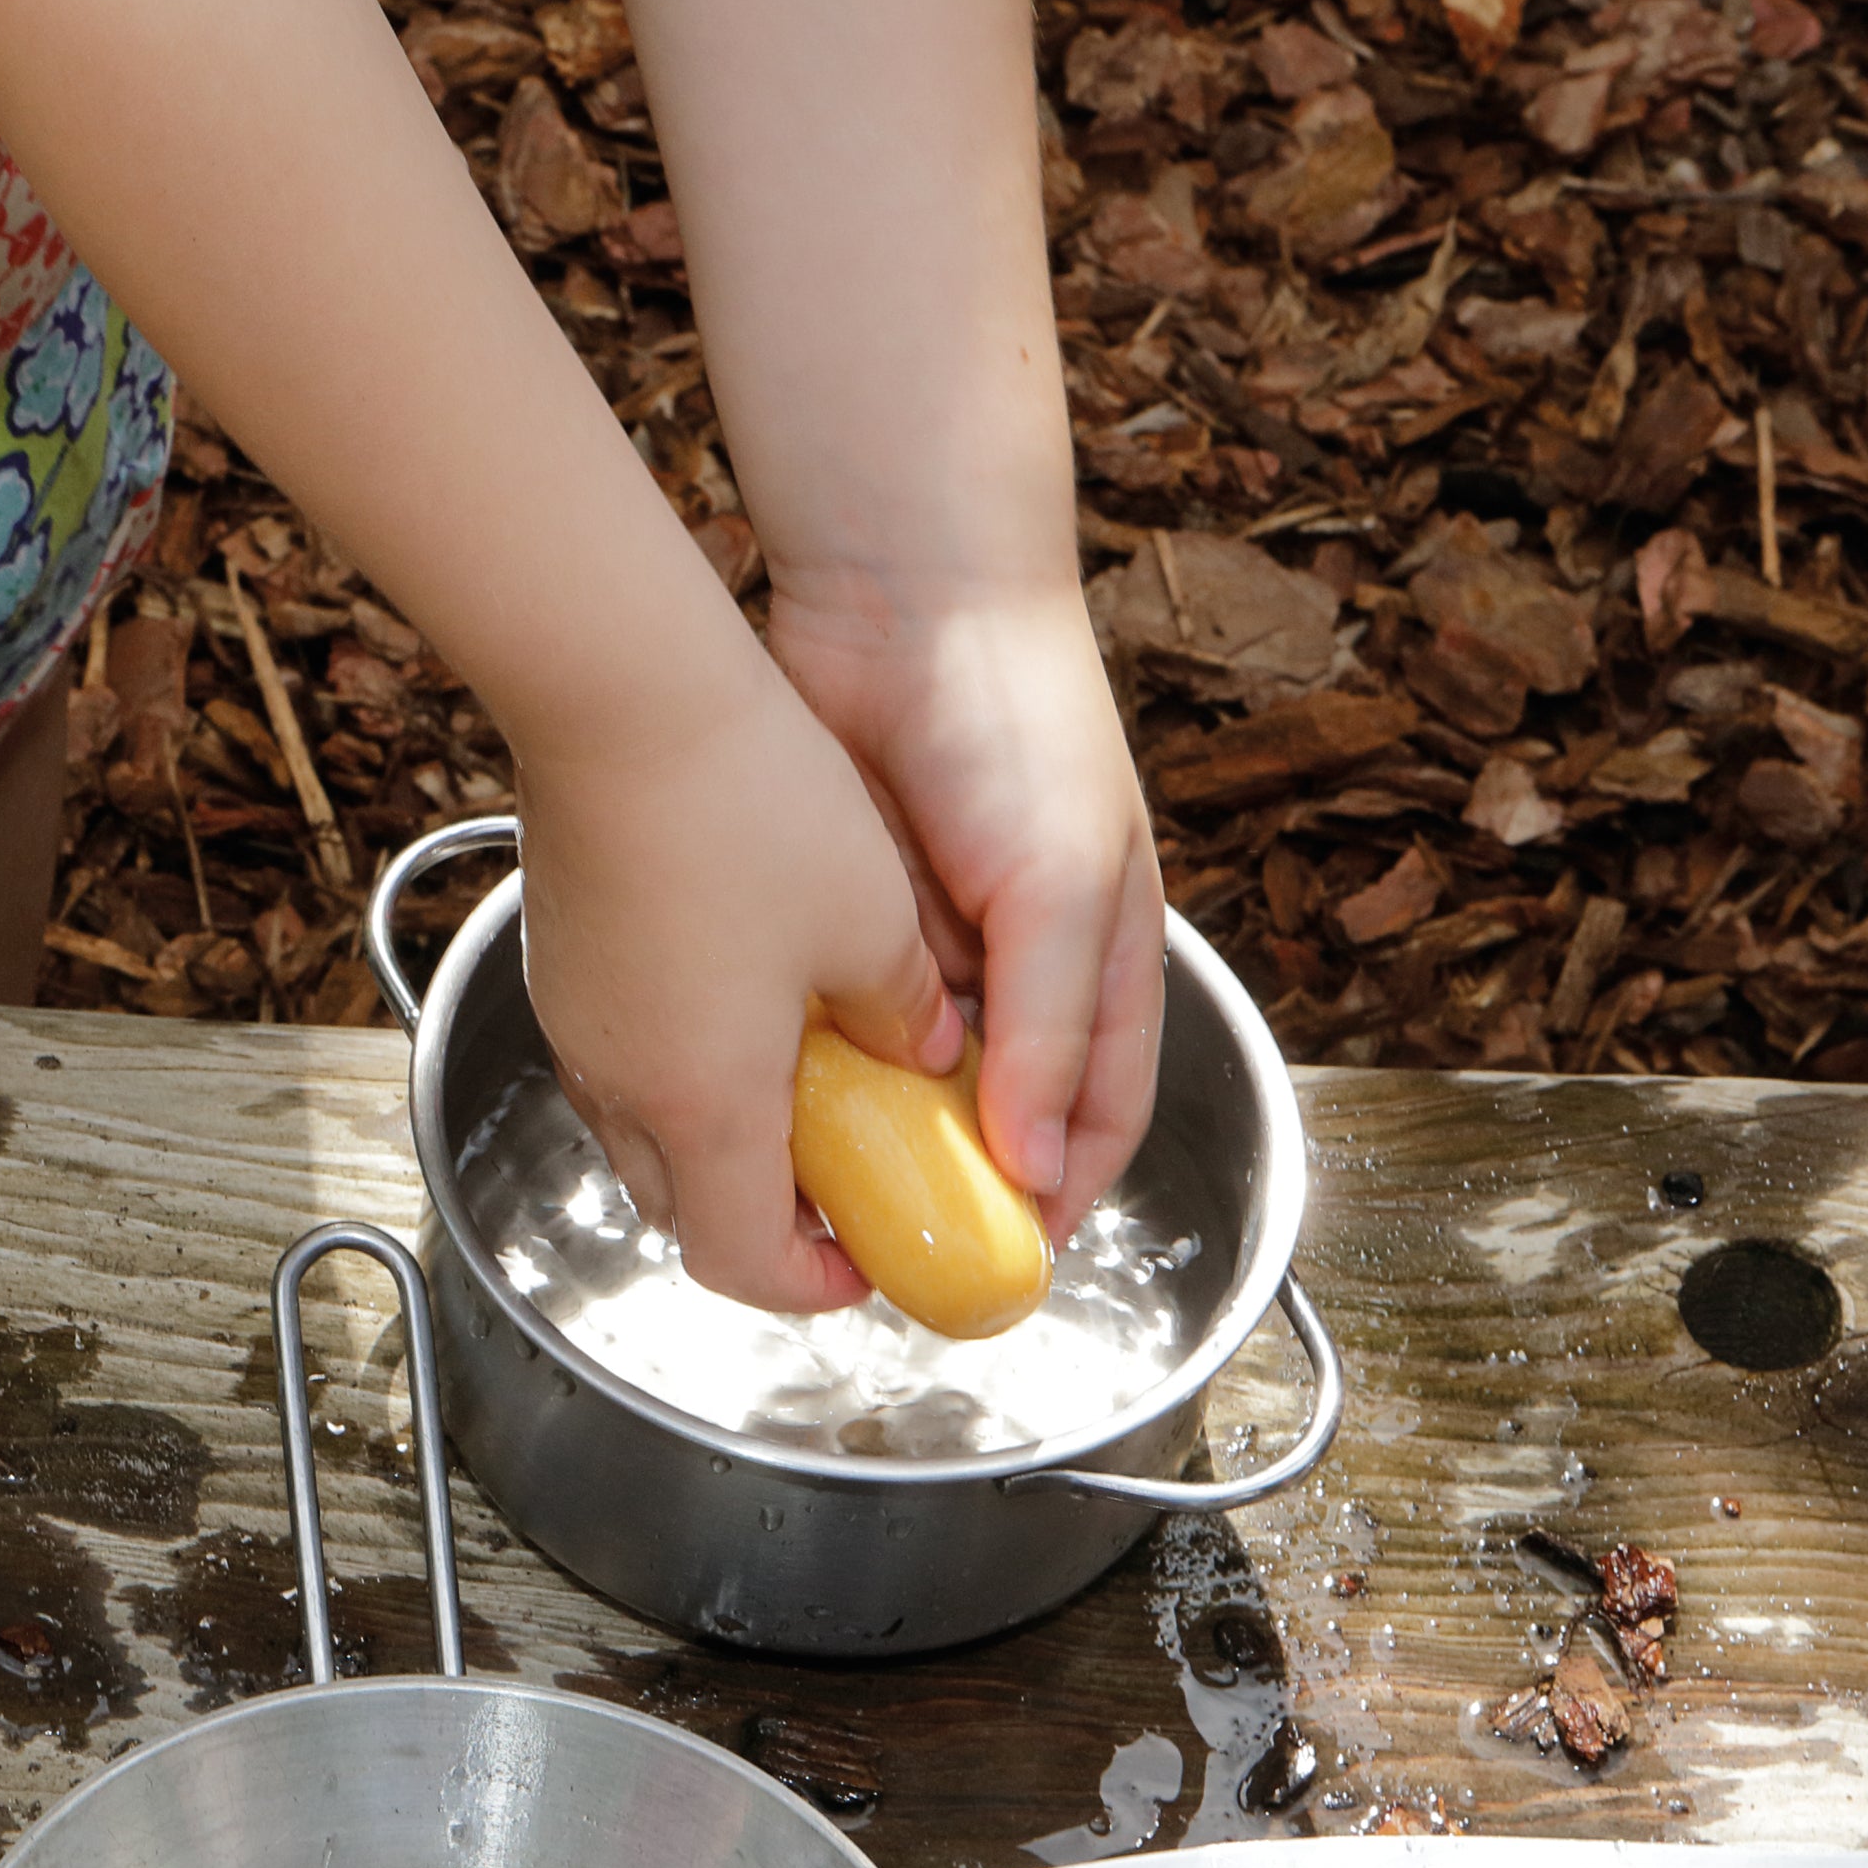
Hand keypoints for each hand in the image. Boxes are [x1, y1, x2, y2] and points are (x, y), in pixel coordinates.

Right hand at [511, 663, 959, 1316]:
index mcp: (705, 1102)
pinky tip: (742, 1001)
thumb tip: (927, 1043)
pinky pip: (620, 1058)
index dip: (812, 1285)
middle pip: (685, 1214)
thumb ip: (907, 1012)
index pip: (745, 1263)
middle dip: (767, 1220)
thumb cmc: (747, 803)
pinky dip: (679, 1070)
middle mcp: (623, 1084)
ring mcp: (579, 1022)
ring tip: (805, 1089)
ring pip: (646, 1136)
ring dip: (721, 1142)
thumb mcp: (873, 922)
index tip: (869, 1256)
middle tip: (846, 1180)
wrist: (618, 690)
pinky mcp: (563, 962)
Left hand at [760, 573, 1164, 1234]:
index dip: (1052, 1204)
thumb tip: (1036, 1173)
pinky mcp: (841, 916)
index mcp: (1098, 968)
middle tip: (880, 1246)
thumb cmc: (1021, 730)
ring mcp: (924, 946)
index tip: (993, 1269)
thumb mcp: (1056, 890)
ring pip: (897, 1077)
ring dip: (864, 1129)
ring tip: (815, 1191)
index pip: (1091, 1126)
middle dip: (939, 1180)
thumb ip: (1050, 1031)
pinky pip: (823, 1018)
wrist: (903, 599)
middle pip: (985, 1117)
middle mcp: (1014, 971)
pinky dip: (804, 1063)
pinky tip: (769, 1102)